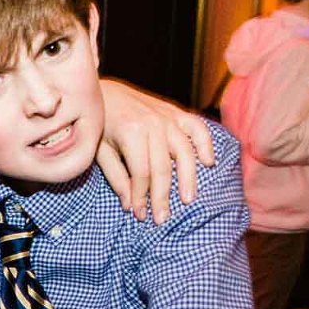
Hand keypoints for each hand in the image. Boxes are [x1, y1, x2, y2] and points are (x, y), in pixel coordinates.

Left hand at [96, 79, 215, 223]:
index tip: (140, 214)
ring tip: (188, 200)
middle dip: (162, 196)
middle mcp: (153, 123)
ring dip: (188, 177)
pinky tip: (209, 162)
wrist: (102, 90)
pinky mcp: (175, 112)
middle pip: (163, 167)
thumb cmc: (99, 122)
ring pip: (184, 151)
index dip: (141, 196)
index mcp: (131, 132)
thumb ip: (115, 176)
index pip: (141, 173)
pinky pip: (197, 127)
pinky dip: (205, 143)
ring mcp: (167, 116)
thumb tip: (129, 205)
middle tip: (161, 218)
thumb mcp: (99, 150)